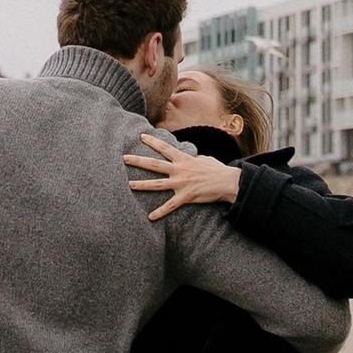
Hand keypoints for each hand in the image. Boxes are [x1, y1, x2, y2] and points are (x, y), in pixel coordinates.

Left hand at [126, 129, 241, 221]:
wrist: (227, 182)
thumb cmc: (217, 170)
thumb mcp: (204, 159)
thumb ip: (193, 159)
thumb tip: (191, 158)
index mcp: (184, 159)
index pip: (165, 148)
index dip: (153, 141)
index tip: (141, 136)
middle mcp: (180, 170)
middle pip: (155, 164)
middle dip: (138, 161)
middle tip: (124, 158)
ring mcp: (182, 183)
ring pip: (158, 184)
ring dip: (142, 184)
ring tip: (129, 184)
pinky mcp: (186, 196)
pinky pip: (170, 205)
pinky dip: (160, 212)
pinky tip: (150, 217)